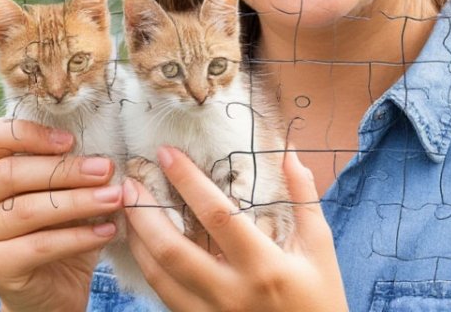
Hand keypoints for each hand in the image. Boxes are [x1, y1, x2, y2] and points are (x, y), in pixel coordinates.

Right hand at [0, 118, 122, 311]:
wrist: (52, 291)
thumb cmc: (57, 230)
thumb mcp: (58, 193)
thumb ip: (65, 169)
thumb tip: (101, 151)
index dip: (31, 134)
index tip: (71, 140)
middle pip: (11, 173)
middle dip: (65, 170)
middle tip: (106, 170)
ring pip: (27, 209)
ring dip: (78, 201)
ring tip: (114, 198)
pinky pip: (39, 245)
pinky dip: (79, 237)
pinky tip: (107, 231)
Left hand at [123, 146, 347, 310]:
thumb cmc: (321, 299)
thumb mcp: (320, 248)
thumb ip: (302, 198)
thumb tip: (287, 153)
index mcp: (264, 266)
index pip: (217, 216)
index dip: (188, 181)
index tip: (167, 154)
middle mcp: (232, 293)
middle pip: (172, 251)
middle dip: (144, 213)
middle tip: (130, 183)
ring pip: (159, 277)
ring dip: (138, 241)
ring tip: (128, 211)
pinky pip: (165, 296)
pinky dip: (149, 268)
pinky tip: (144, 246)